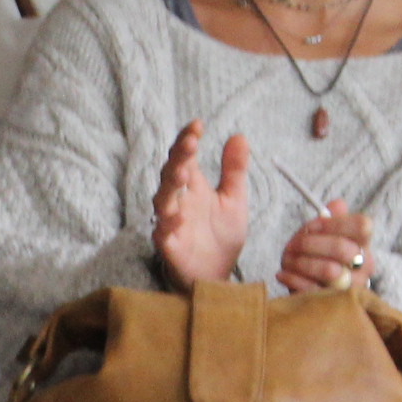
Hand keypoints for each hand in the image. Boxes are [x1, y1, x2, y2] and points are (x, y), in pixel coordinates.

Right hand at [151, 121, 253, 287]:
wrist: (217, 276)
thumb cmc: (220, 237)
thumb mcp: (234, 200)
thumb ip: (234, 171)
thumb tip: (239, 136)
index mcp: (193, 187)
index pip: (185, 157)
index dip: (187, 140)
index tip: (198, 125)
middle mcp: (179, 200)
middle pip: (171, 173)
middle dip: (178, 157)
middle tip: (190, 143)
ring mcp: (171, 222)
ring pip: (162, 200)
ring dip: (170, 186)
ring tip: (182, 174)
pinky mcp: (169, 245)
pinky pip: (163, 232)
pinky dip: (168, 224)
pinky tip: (178, 216)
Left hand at [276, 201, 376, 294]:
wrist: (314, 290)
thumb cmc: (318, 256)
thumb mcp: (322, 234)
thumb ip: (330, 218)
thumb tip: (338, 204)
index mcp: (363, 245)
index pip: (362, 226)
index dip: (333, 223)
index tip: (313, 226)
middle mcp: (363, 268)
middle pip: (341, 247)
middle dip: (310, 243)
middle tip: (292, 244)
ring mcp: (349, 288)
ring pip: (329, 270)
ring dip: (300, 262)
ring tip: (288, 259)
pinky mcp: (331, 304)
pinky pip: (311, 289)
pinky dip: (293, 278)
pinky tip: (284, 273)